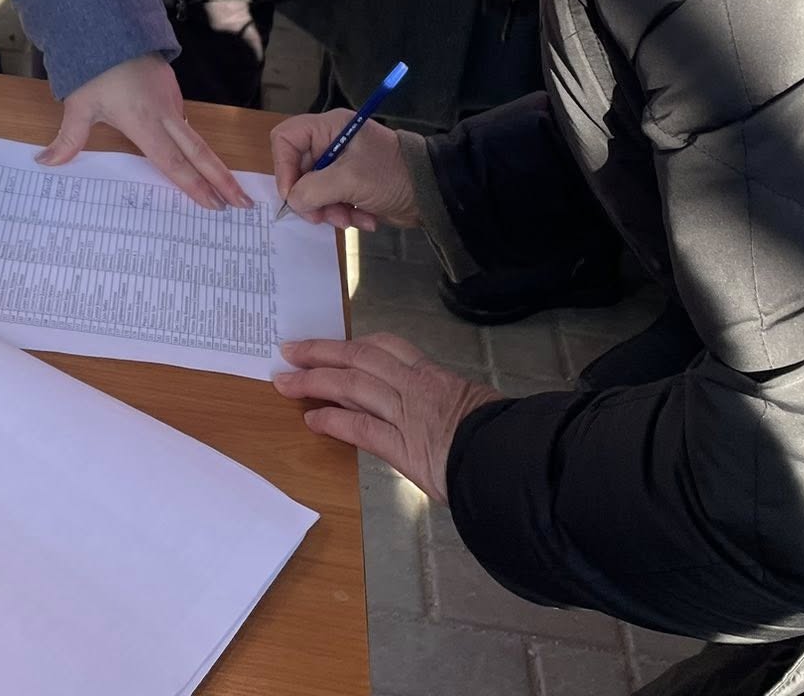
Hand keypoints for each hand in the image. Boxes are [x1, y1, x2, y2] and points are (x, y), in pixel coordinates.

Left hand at [40, 53, 248, 209]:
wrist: (113, 27)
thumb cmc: (95, 68)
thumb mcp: (78, 105)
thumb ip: (68, 139)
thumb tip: (44, 163)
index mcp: (145, 124)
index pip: (174, 164)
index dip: (194, 187)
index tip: (214, 205)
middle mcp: (165, 116)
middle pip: (201, 154)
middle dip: (223, 180)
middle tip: (243, 203)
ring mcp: (172, 102)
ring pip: (195, 139)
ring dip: (212, 164)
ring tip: (227, 188)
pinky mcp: (172, 92)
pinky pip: (184, 124)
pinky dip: (194, 145)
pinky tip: (197, 157)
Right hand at [271, 111, 416, 229]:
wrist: (431, 194)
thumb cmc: (391, 175)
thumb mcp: (349, 180)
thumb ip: (313, 189)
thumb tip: (293, 201)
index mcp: (329, 127)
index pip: (286, 138)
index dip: (283, 166)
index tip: (293, 194)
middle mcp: (330, 142)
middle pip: (297, 169)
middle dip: (310, 197)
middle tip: (322, 216)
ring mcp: (339, 166)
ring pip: (313, 190)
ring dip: (328, 210)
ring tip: (348, 219)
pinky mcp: (349, 186)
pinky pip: (330, 201)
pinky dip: (342, 214)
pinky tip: (363, 218)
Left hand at [274, 335, 501, 504]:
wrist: (517, 459)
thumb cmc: (507, 436)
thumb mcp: (481, 408)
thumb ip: (456, 407)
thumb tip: (449, 416)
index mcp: (436, 377)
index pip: (389, 347)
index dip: (356, 344)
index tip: (336, 344)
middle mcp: (416, 388)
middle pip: (359, 358)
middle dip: (321, 352)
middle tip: (290, 349)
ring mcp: (407, 415)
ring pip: (352, 386)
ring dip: (314, 381)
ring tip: (285, 380)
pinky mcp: (404, 447)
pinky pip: (361, 428)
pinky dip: (334, 422)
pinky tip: (311, 420)